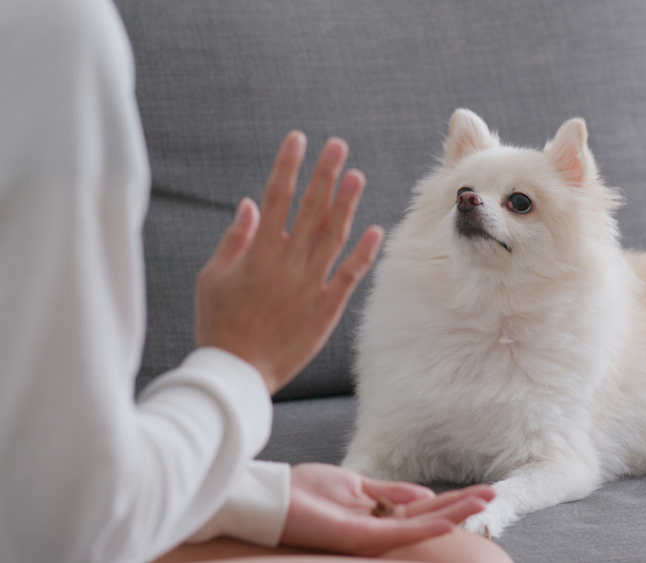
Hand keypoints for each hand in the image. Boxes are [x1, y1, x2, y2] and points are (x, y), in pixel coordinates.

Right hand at [194, 132, 383, 393]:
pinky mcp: (325, 308)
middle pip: (310, 209)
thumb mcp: (212, 278)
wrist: (237, 371)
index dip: (288, 166)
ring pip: (333, 236)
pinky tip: (375, 231)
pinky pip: (348, 276)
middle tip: (338, 146)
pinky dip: (362, 253)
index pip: (275, 198)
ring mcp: (309, 284)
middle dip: (323, 175)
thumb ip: (233, 240)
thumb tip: (248, 204)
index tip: (298, 140)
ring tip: (357, 176)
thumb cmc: (219, 323)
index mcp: (258, 251)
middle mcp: (287, 262)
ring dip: (346, 205)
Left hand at [280, 463, 494, 555]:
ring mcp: (371, 533)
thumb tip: (423, 493)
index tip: (479, 491)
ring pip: (421, 525)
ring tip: (483, 503)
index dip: (451, 499)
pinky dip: (424, 526)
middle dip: (461, 505)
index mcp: (379, 512)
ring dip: (454, 513)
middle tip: (493, 495)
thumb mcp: (354, 484)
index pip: (423, 507)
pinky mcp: (358, 536)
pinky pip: (397, 533)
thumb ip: (389, 491)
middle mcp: (380, 525)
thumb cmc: (306, 493)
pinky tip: (448, 519)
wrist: (272, 500)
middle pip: (429, 516)